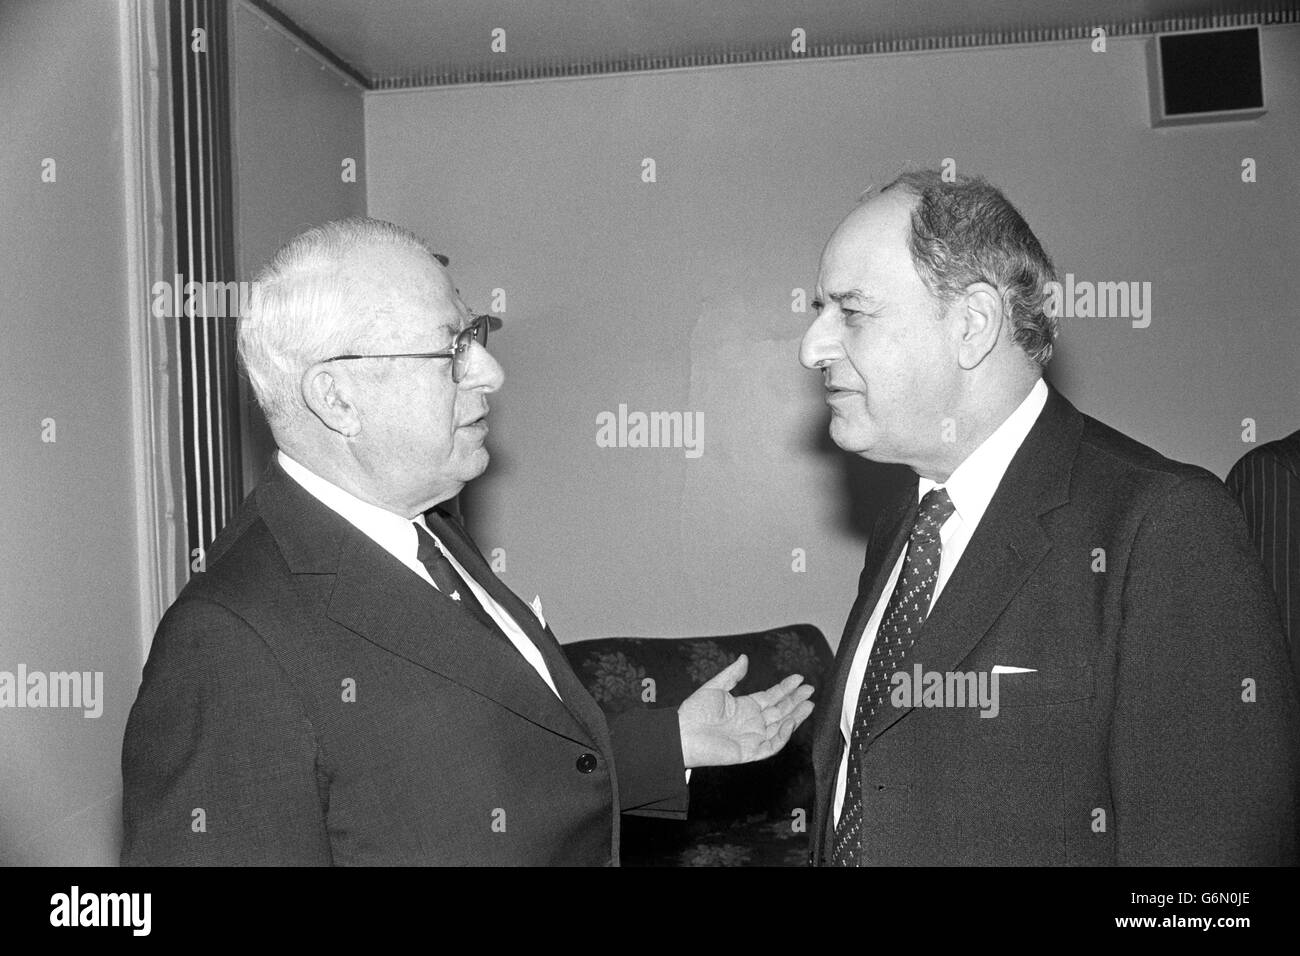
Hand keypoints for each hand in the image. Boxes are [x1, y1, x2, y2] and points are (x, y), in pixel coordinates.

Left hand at [677, 654, 814, 768]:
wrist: (682, 734)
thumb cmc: (693, 712)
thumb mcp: (715, 687)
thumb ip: (732, 674)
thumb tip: (744, 658)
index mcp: (744, 707)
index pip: (771, 697)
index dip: (786, 688)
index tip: (799, 678)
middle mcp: (751, 722)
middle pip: (780, 710)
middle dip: (796, 700)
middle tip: (810, 689)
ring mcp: (752, 737)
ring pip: (780, 727)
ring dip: (795, 716)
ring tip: (809, 704)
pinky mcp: (750, 751)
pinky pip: (772, 745)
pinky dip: (783, 735)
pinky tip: (790, 722)